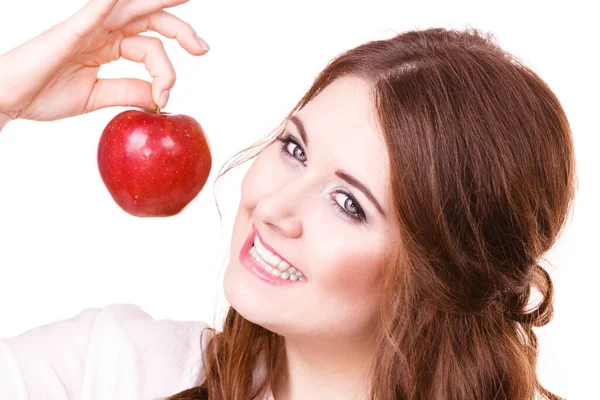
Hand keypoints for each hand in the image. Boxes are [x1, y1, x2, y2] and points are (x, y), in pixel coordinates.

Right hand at [0, 0, 208, 121]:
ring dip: (159, 3)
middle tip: (204, 49)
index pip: (151, 48)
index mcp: (109, 45)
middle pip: (150, 20)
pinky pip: (95, 12)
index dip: (166, 71)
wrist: (8, 99)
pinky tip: (122, 0)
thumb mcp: (98, 97)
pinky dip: (111, 5)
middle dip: (181, 30)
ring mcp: (87, 27)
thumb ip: (128, 92)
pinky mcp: (70, 31)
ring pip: (131, 9)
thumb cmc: (44, 94)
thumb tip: (160, 97)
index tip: (166, 96)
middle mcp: (102, 31)